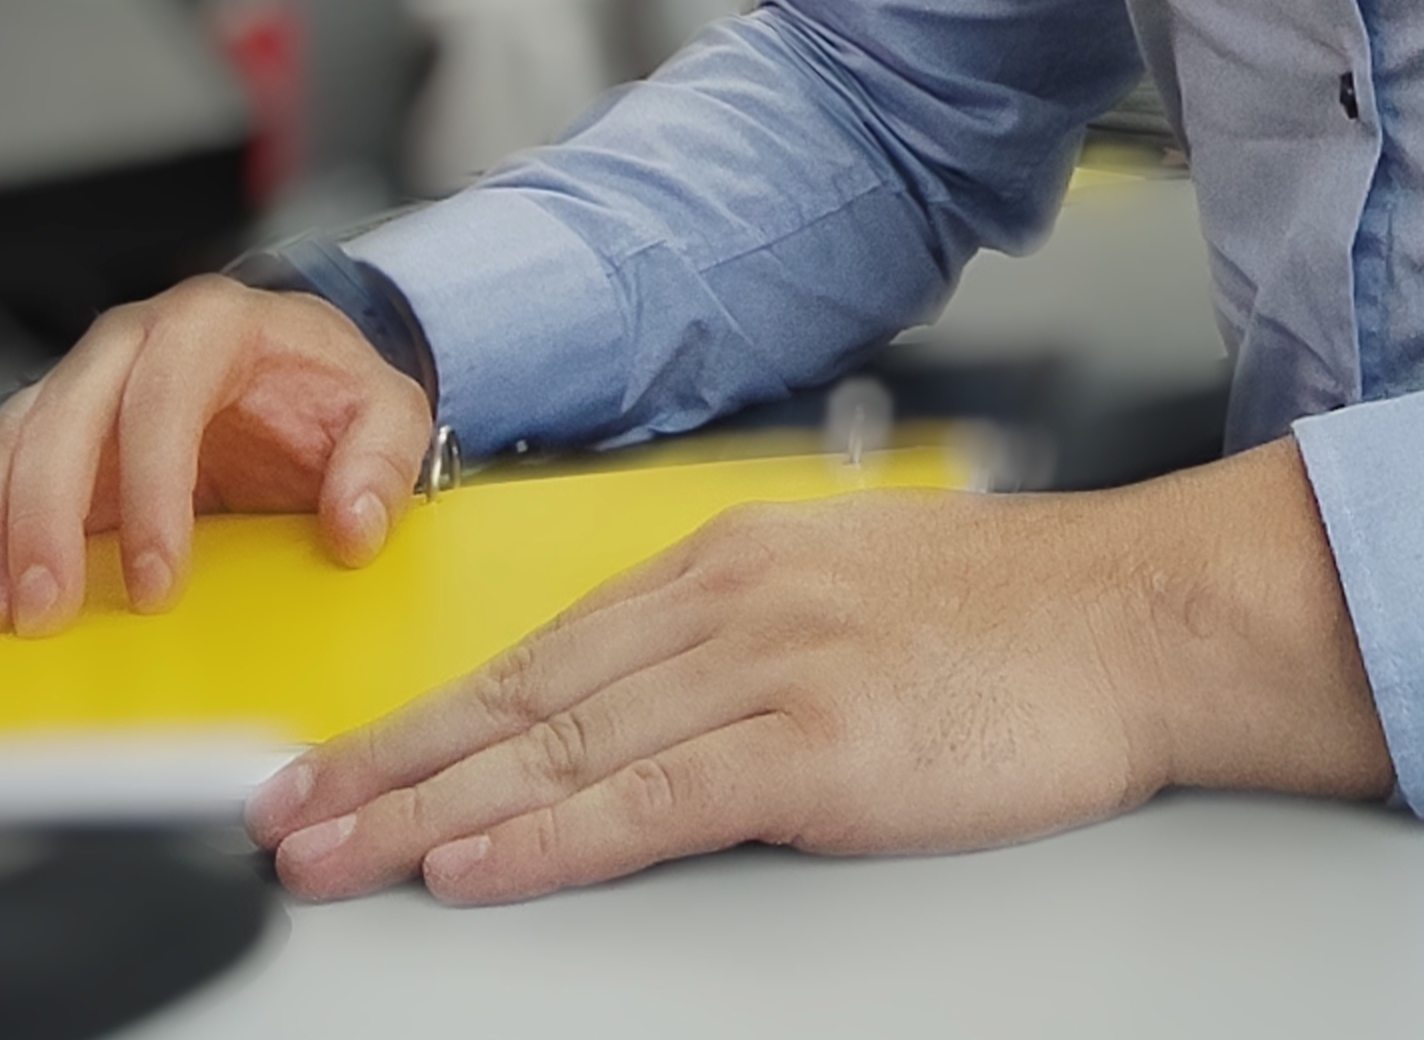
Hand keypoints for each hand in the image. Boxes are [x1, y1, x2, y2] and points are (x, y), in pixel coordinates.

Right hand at [0, 277, 433, 637]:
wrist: (292, 371)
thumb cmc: (326, 389)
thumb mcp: (384, 411)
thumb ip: (384, 459)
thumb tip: (355, 526)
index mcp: (213, 324)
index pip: (166, 398)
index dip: (154, 492)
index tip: (160, 582)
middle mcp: (130, 342)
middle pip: (64, 419)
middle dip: (45, 520)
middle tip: (46, 610)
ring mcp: (76, 382)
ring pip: (7, 443)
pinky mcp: (41, 428)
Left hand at [247, 436, 1391, 902]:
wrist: (1144, 614)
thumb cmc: (1023, 615)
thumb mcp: (860, 586)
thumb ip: (752, 629)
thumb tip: (655, 698)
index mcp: (741, 558)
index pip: (547, 649)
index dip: (428, 715)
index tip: (340, 761)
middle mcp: (735, 598)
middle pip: (527, 696)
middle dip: (390, 763)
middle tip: (280, 816)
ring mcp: (773, 666)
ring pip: (564, 748)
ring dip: (430, 808)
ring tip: (333, 851)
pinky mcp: (819, 744)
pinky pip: (653, 801)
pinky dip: (550, 837)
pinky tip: (476, 865)